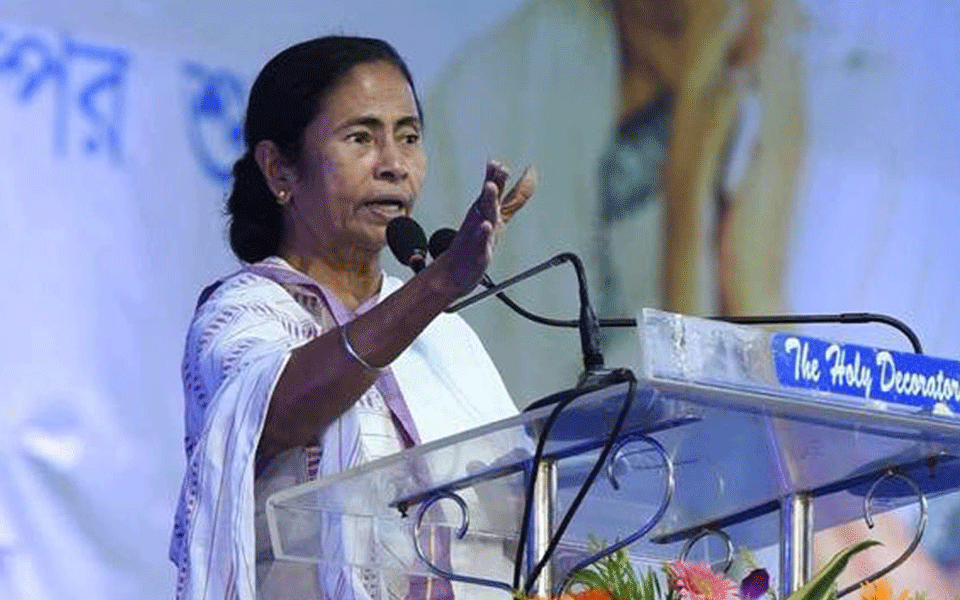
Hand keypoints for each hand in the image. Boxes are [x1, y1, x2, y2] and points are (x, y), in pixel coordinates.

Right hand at [430, 160, 537, 297]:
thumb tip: (530, 176)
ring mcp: (477, 232)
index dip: (507, 177)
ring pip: (485, 214)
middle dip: (495, 181)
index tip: (524, 167)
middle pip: (490, 196)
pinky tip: (486, 225)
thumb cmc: (477, 240)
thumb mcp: (500, 215)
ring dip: (487, 199)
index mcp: (487, 208)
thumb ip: (515, 197)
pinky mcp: (476, 250)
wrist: (453, 270)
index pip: (500, 189)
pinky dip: (483, 232)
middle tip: (500, 166)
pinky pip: (479, 240)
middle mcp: (481, 217)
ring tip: (490, 186)